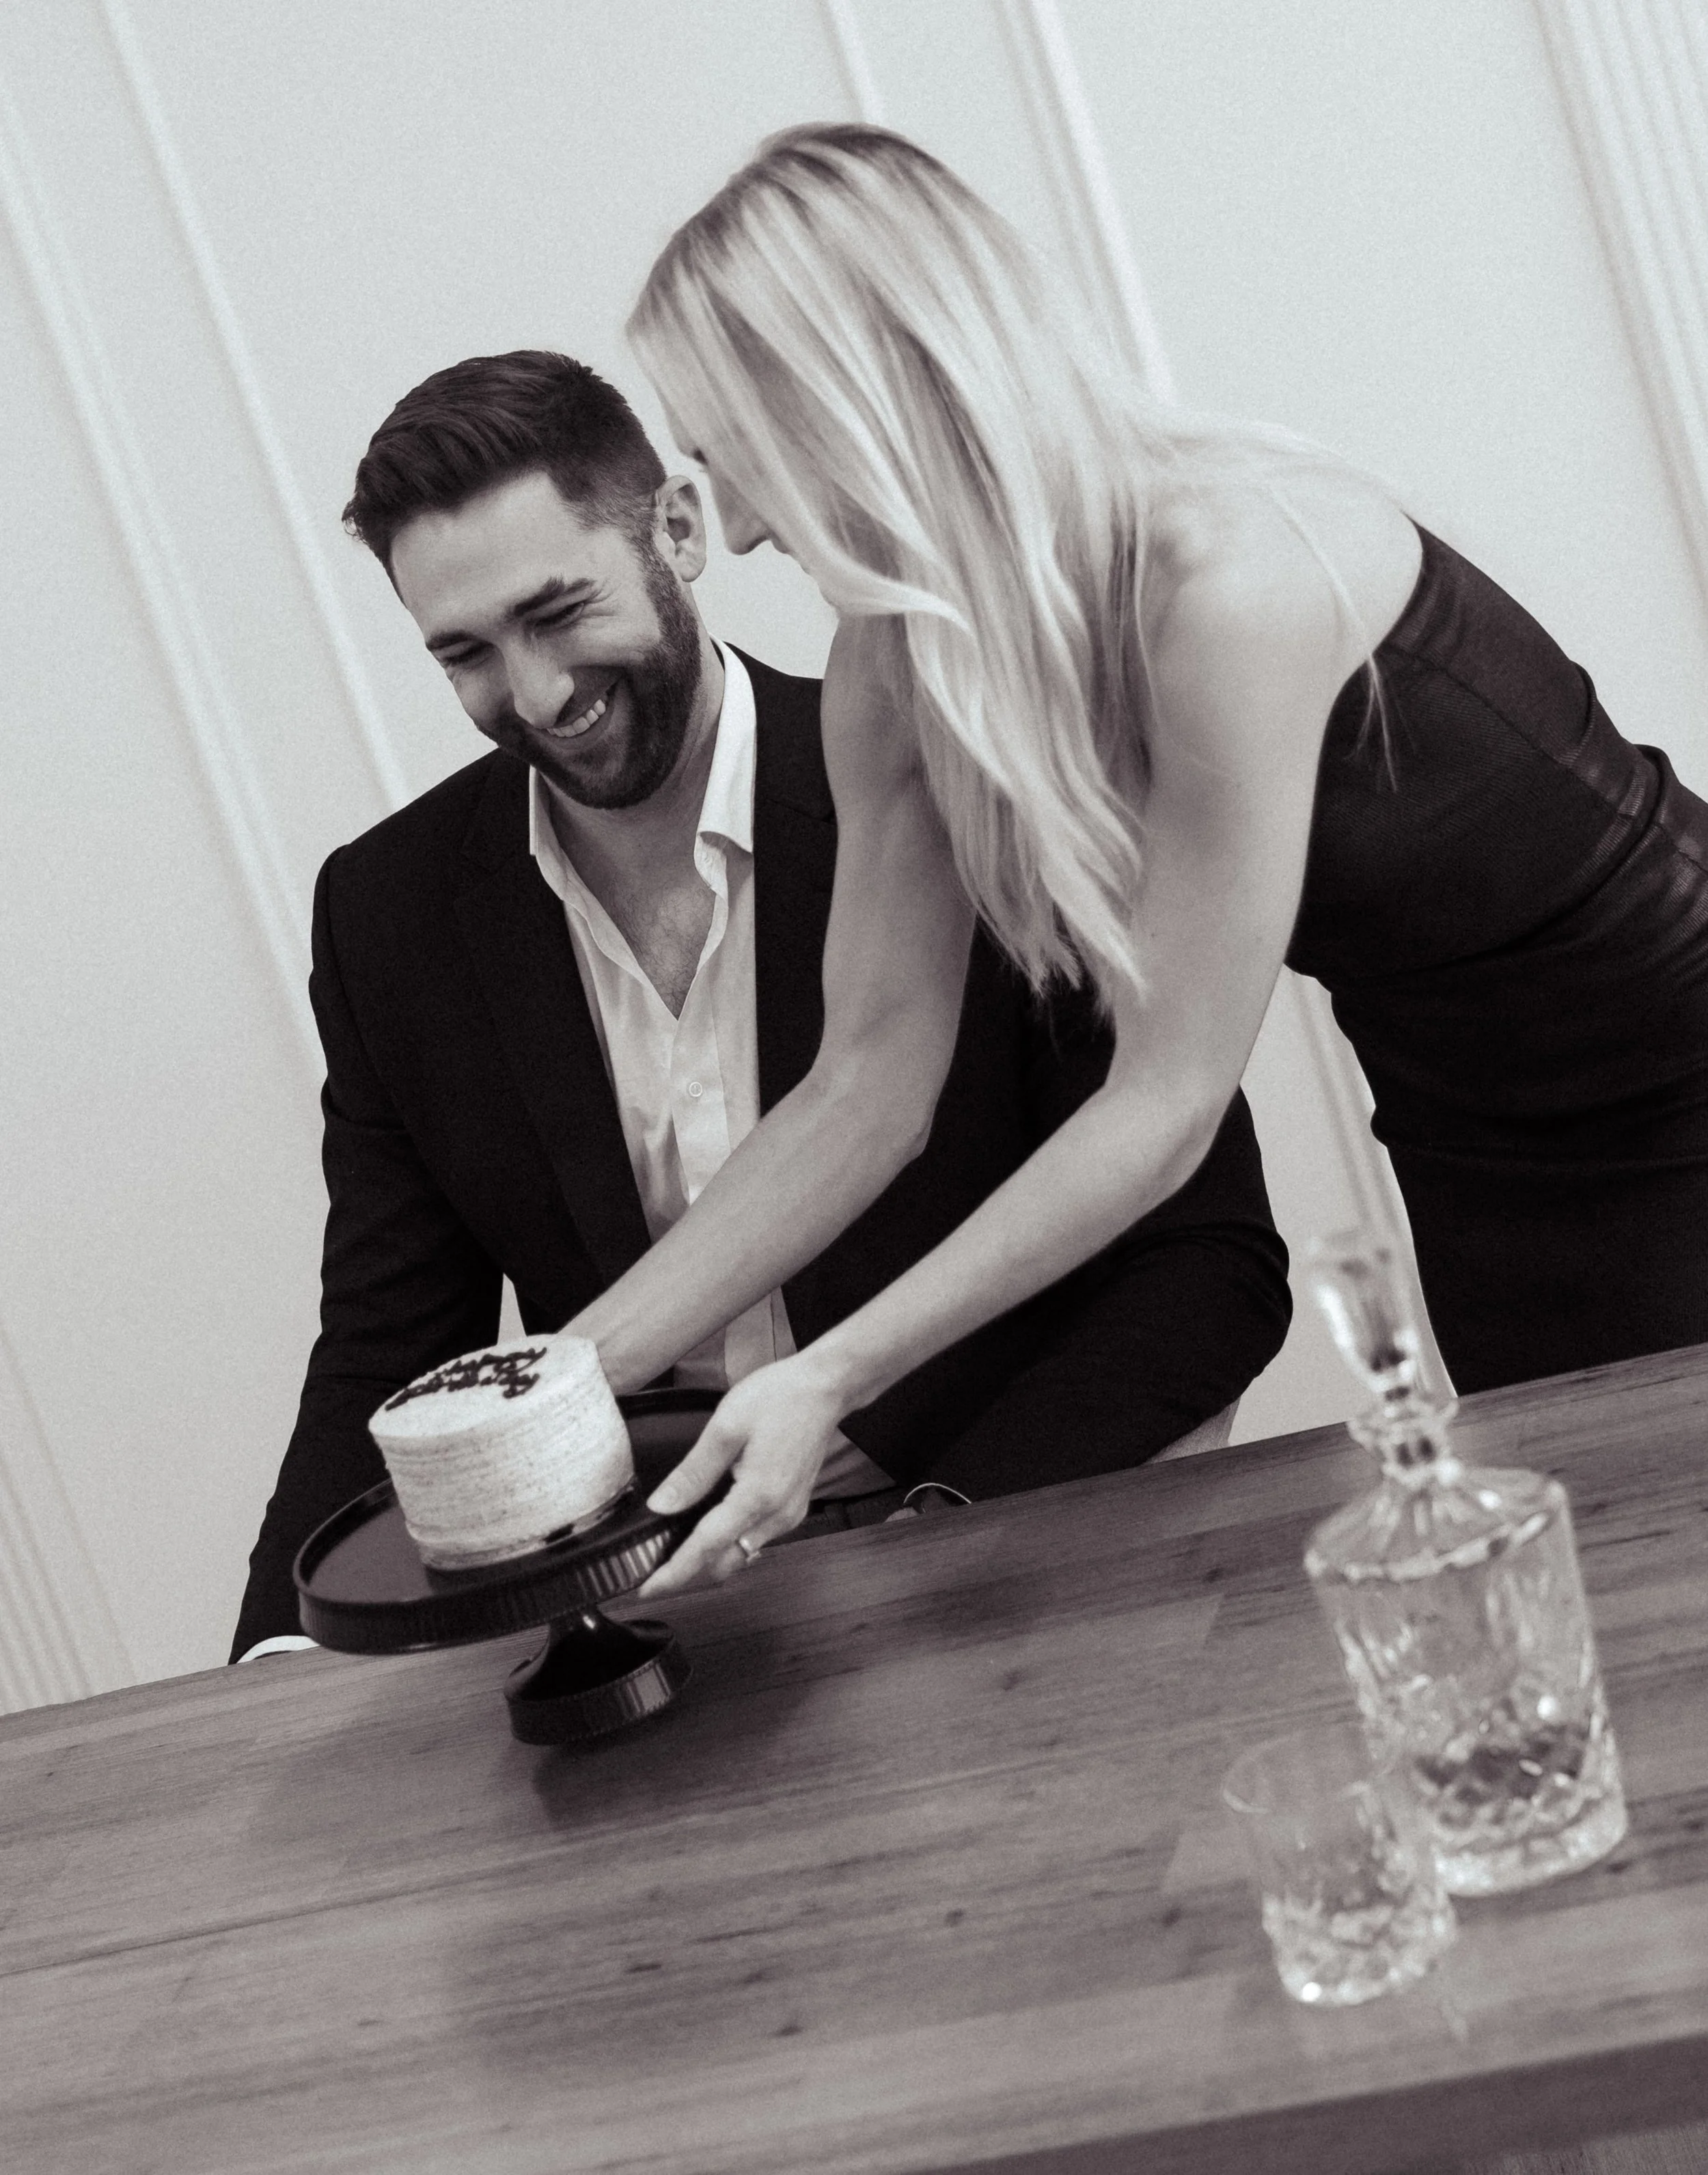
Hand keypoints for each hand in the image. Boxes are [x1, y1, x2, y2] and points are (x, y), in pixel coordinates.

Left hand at [637, 1352, 847, 1592]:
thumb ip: (693, 1473)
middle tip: (654, 1562)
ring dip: (710, 1556)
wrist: (826, 1388)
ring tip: (677, 1542)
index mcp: (757, 1496)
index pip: (706, 1548)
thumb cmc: (781, 1398)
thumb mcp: (726, 1427)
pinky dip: (730, 1540)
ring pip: (742, 1554)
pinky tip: (712, 1522)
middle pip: (725, 1563)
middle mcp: (777, 1514)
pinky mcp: (793, 1509)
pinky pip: (756, 1539)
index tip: (647, 1589)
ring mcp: (789, 1515)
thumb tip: (661, 1506)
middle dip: (689, 1570)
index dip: (674, 1573)